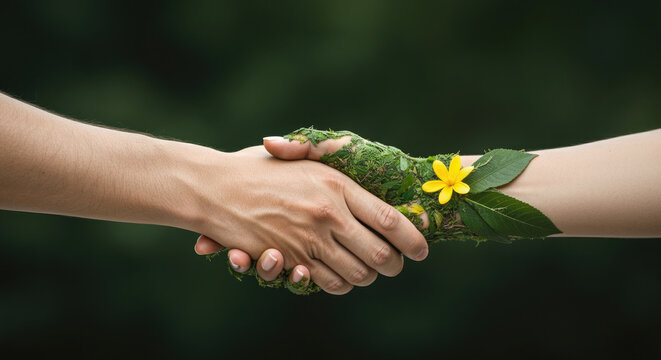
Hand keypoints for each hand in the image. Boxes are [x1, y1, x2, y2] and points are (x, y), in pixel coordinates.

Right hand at [192, 145, 427, 294]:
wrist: (214, 187)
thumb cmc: (259, 167)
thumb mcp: (301, 156)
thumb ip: (332, 157)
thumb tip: (361, 155)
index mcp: (337, 185)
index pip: (390, 219)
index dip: (414, 238)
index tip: (423, 249)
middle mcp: (328, 214)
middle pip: (381, 255)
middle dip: (395, 266)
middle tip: (397, 264)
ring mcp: (309, 240)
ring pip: (357, 275)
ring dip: (367, 277)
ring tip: (369, 269)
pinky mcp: (290, 259)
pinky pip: (327, 283)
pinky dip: (339, 284)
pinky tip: (339, 274)